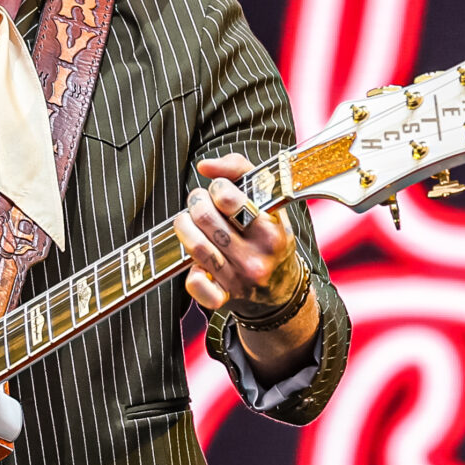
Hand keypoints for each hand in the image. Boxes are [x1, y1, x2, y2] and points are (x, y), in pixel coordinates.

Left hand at [174, 153, 304, 319]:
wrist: (281, 289)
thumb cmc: (270, 239)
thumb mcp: (269, 203)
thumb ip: (240, 172)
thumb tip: (205, 166)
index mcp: (271, 232)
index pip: (228, 198)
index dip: (217, 187)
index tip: (219, 190)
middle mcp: (256, 257)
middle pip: (205, 218)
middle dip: (196, 202)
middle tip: (198, 202)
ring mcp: (239, 279)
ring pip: (196, 246)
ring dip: (184, 227)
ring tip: (188, 221)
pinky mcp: (224, 297)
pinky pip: (197, 286)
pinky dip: (191, 274)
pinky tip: (196, 263)